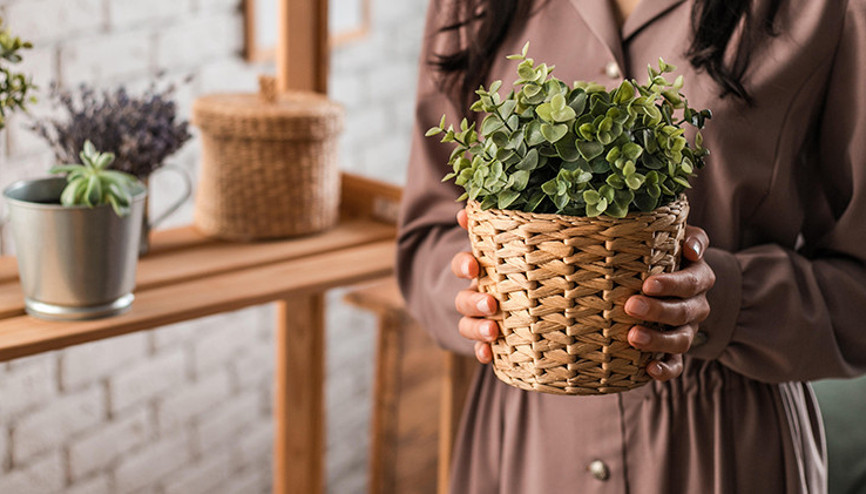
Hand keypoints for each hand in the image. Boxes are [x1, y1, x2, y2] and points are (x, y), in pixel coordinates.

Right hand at [451, 208, 499, 363]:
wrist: (508, 295)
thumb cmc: (512, 264)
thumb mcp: (502, 245)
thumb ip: (489, 226)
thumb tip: (467, 208)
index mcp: (477, 270)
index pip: (462, 265)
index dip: (464, 265)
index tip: (474, 266)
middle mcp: (474, 294)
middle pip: (463, 300)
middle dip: (474, 302)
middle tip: (491, 303)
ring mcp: (480, 319)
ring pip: (468, 325)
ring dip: (478, 329)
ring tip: (493, 332)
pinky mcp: (490, 338)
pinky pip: (481, 348)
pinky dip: (482, 352)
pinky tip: (489, 357)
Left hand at [624, 226, 715, 380]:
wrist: (661, 282)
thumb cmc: (660, 254)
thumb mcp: (675, 238)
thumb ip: (689, 236)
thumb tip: (692, 248)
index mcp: (697, 277)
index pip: (692, 281)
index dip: (672, 284)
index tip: (647, 284)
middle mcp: (696, 305)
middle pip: (684, 312)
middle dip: (658, 311)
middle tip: (631, 306)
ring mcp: (687, 330)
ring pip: (682, 340)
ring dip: (659, 341)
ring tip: (633, 337)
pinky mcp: (675, 352)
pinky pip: (676, 365)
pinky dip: (665, 370)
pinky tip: (648, 370)